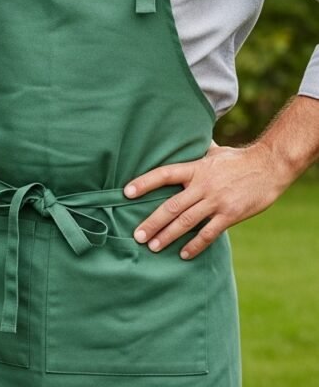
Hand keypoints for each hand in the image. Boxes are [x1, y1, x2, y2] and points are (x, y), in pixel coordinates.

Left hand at [123, 141, 283, 259]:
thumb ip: (197, 152)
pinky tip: (184, 254)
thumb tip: (185, 140)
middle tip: (136, 235)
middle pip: (172, 205)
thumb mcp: (214, 151)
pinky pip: (209, 233)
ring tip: (152, 246)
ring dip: (168, 235)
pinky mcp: (230, 215)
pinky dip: (195, 245)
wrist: (268, 166)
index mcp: (196, 168)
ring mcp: (216, 201)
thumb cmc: (239, 158)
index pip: (164, 174)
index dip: (144, 182)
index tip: (126, 192)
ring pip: (186, 221)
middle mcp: (203, 185)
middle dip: (153, 221)